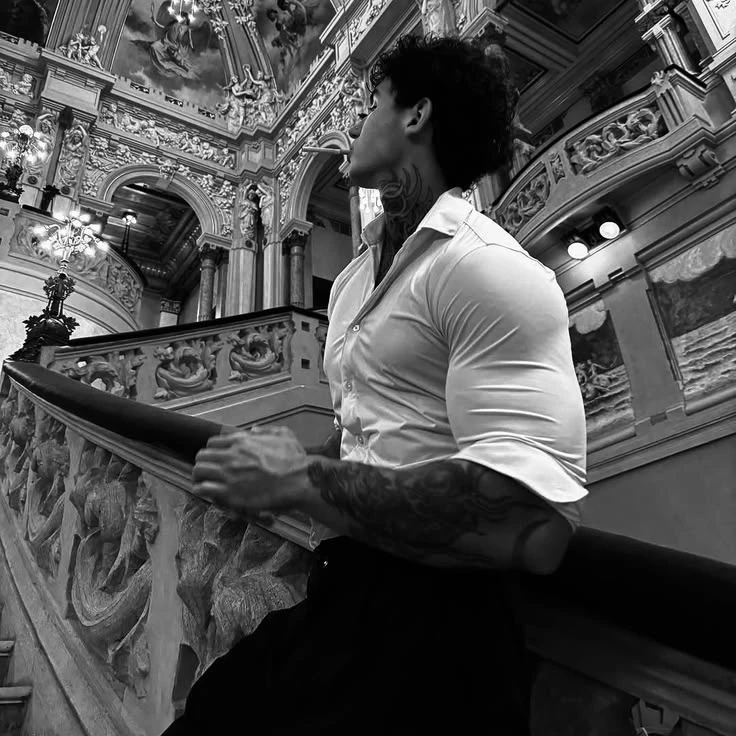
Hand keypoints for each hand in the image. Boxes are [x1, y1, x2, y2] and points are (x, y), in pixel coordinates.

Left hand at [192, 426, 309, 519]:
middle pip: (202, 456)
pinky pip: (203, 489)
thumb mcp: (284, 435)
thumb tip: (254, 430)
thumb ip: (267, 430)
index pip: (213, 443)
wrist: (297, 481)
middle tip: (207, 471)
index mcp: (242, 442)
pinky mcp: (229, 492)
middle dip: (203, 463)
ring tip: (203, 482)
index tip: (216, 458)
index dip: (212, 451)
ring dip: (199, 476)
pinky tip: (206, 493)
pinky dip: (202, 490)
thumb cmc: (294, 460)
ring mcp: (228, 474)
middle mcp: (231, 455)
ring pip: (199, 471)